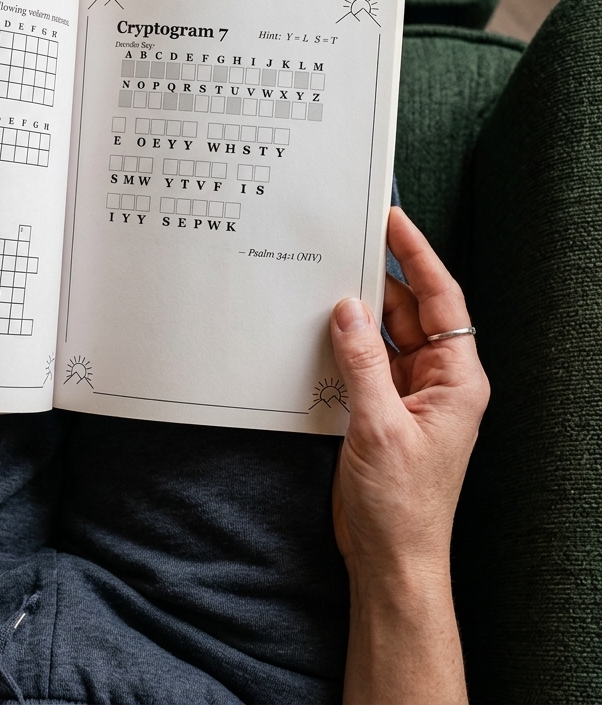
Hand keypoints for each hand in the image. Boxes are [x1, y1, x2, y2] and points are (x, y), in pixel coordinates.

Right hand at [329, 207, 488, 703]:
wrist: (390, 557)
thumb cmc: (402, 503)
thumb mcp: (380, 426)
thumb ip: (363, 363)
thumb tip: (347, 309)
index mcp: (456, 379)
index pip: (441, 300)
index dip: (418, 256)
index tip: (394, 221)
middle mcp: (436, 380)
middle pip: (411, 312)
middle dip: (381, 279)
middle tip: (345, 242)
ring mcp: (408, 394)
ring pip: (384, 335)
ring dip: (358, 312)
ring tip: (326, 278)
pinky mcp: (381, 409)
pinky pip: (365, 361)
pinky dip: (345, 343)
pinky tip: (320, 328)